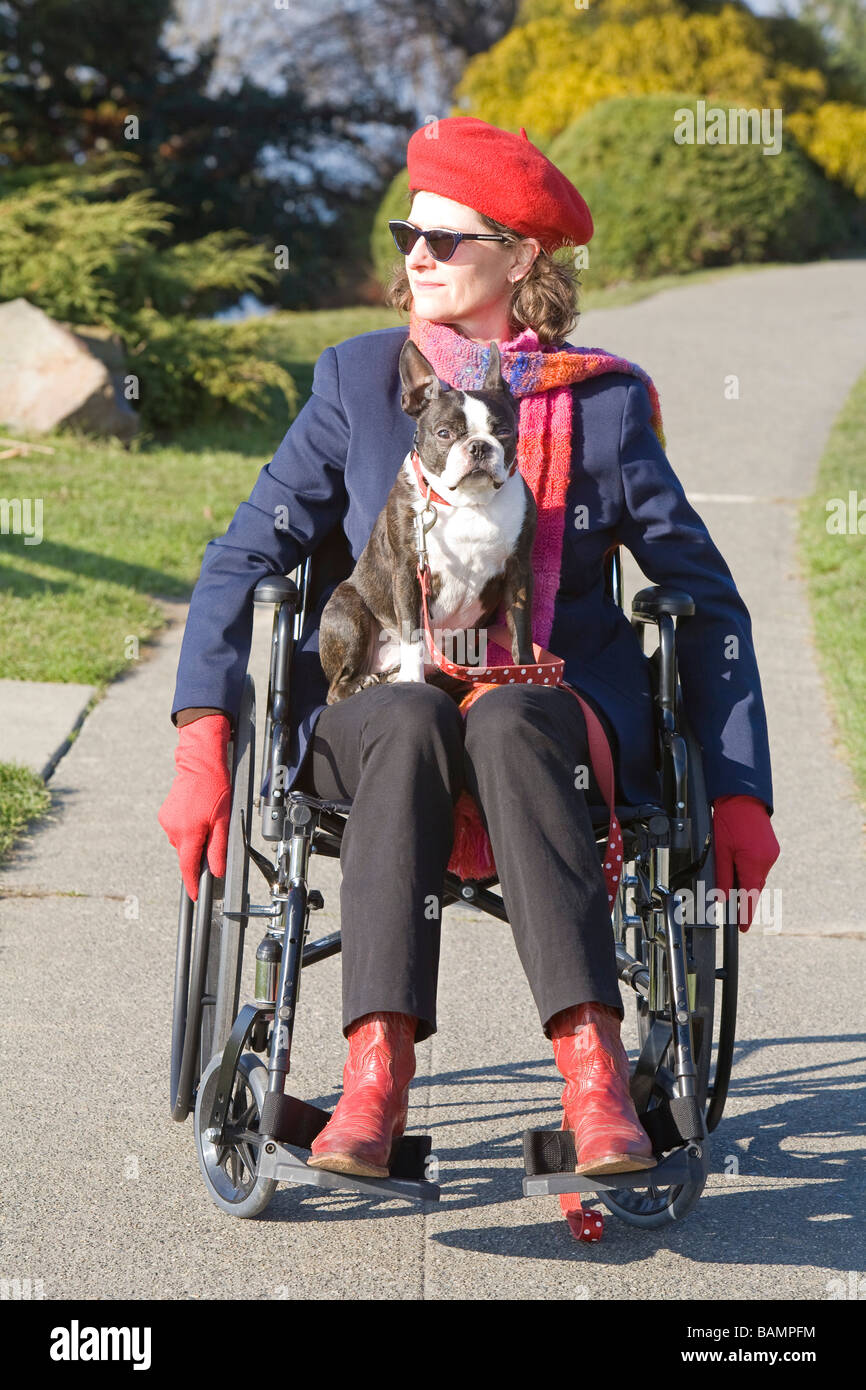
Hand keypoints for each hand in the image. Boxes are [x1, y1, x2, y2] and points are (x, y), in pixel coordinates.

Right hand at [158, 714, 231, 900]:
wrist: (199, 763)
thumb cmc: (214, 788)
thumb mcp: (224, 821)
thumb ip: (219, 848)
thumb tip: (216, 871)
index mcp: (188, 833)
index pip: (188, 867)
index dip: (192, 884)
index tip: (195, 896)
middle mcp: (173, 830)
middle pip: (186, 855)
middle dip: (199, 854)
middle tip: (214, 840)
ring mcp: (167, 822)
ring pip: (183, 843)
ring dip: (194, 840)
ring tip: (208, 821)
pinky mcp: (165, 815)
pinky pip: (178, 831)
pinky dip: (189, 830)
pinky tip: (198, 816)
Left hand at [711, 794, 779, 931]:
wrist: (742, 798)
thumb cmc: (728, 821)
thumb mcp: (720, 851)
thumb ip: (722, 877)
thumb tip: (722, 899)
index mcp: (753, 862)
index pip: (750, 896)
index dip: (746, 914)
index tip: (743, 928)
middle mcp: (766, 860)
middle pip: (754, 887)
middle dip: (745, 899)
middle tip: (736, 912)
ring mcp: (771, 854)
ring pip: (757, 877)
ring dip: (747, 883)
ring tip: (734, 884)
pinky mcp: (771, 848)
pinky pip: (761, 867)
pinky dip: (751, 871)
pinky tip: (740, 867)